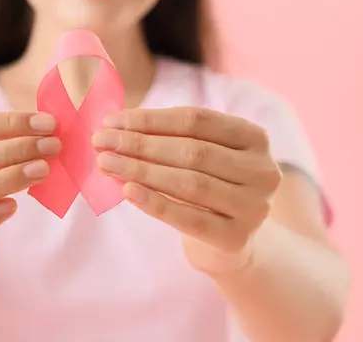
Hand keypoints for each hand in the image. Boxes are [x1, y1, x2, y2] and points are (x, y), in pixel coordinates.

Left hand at [93, 107, 282, 272]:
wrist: (229, 243)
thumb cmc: (205, 188)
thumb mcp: (197, 156)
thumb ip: (167, 138)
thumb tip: (114, 125)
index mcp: (253, 137)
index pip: (195, 119)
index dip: (149, 119)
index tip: (111, 121)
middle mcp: (262, 170)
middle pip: (192, 150)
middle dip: (139, 144)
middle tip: (100, 141)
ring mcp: (254, 206)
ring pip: (190, 182)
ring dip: (141, 170)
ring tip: (106, 163)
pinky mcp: (237, 239)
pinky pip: (189, 219)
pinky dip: (155, 203)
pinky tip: (127, 191)